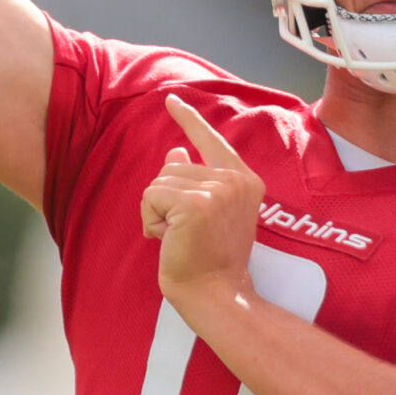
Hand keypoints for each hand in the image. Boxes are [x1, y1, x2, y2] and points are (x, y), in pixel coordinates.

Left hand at [141, 93, 264, 311]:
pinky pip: (150, 197)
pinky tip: (170, 240)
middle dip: (166, 199)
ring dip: (158, 212)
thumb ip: (196, 178)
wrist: (218, 294)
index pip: (212, 140)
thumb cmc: (212, 260)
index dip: (189, 119)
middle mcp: (235, 180)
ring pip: (159, 181)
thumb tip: (176, 151)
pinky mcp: (194, 203)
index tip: (171, 100)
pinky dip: (150, 221)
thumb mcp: (207, 213)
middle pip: (173, 166)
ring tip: (180, 237)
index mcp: (245, 180)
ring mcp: (217, 189)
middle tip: (186, 233)